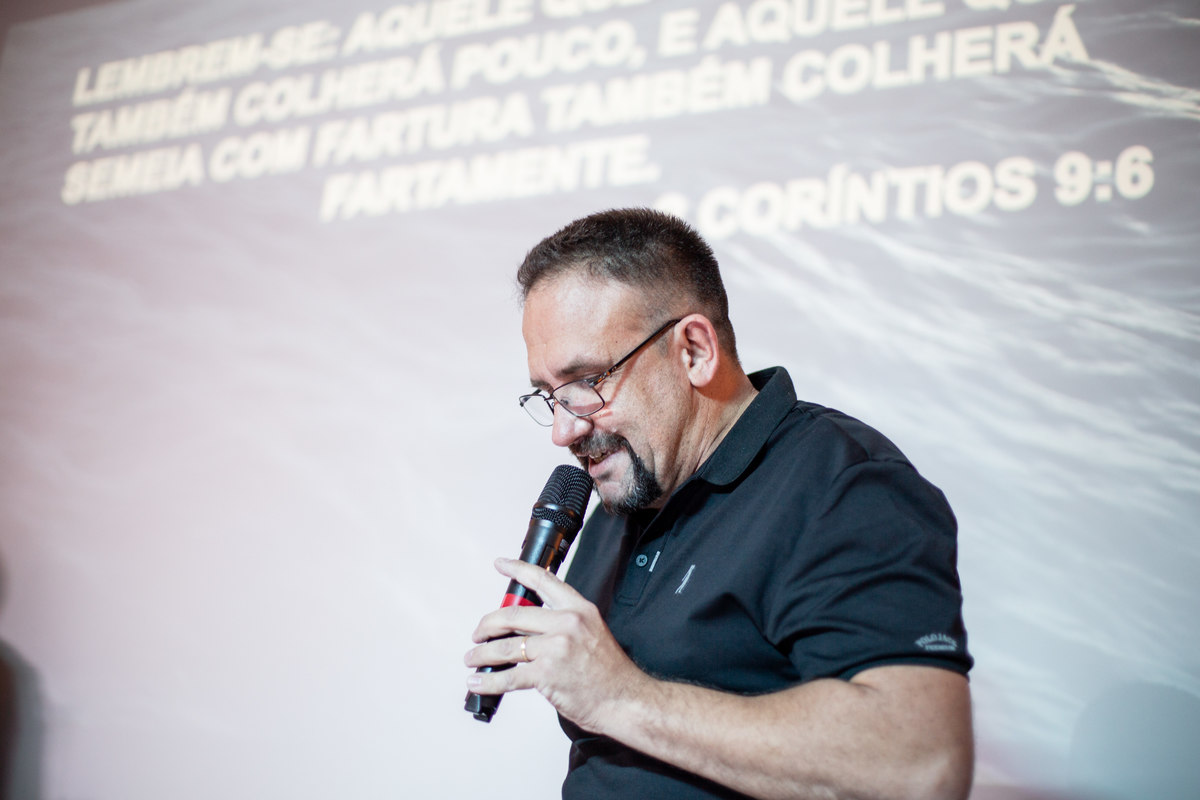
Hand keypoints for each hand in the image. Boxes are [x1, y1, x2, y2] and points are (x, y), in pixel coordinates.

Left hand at [464, 557, 646, 732]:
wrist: (625, 700)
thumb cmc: (610, 673)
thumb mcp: (592, 632)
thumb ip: (563, 623)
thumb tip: (529, 627)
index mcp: (578, 609)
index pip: (543, 580)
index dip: (517, 569)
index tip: (501, 564)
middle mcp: (566, 623)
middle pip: (513, 615)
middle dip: (487, 625)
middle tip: (479, 633)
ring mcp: (555, 648)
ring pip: (505, 646)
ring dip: (481, 654)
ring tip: (472, 658)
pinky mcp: (546, 673)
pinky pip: (508, 676)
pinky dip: (488, 681)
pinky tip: (479, 681)